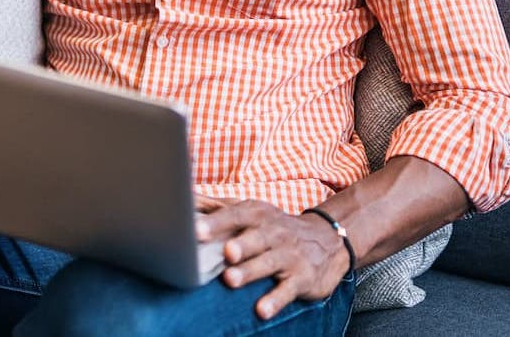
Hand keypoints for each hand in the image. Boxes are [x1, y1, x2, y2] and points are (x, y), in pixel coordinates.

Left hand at [196, 199, 348, 319]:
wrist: (326, 240)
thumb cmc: (274, 227)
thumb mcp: (250, 211)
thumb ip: (216, 207)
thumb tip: (183, 198)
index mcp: (257, 214)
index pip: (236, 215)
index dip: (217, 223)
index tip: (196, 231)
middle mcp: (274, 232)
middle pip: (255, 238)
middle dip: (240, 245)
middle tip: (225, 252)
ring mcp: (289, 256)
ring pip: (268, 264)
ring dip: (250, 272)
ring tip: (231, 280)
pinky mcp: (302, 278)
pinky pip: (287, 290)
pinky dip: (275, 300)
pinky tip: (262, 310)